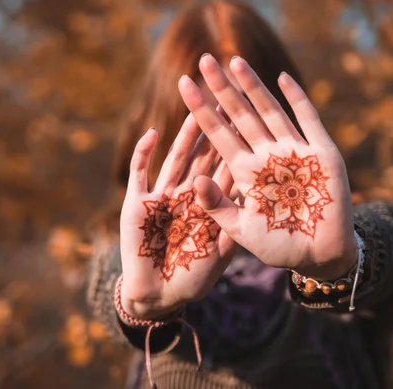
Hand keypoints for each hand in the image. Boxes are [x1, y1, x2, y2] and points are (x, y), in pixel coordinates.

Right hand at [119, 113, 235, 319]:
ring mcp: (161, 195)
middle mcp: (186, 194)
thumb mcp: (222, 253)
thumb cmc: (192, 278)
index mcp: (208, 204)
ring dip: (184, 134)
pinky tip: (153, 133)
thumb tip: (256, 199)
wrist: (159, 295)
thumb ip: (235, 227)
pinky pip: (139, 173)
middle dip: (214, 127)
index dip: (236, 143)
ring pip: (175, 157)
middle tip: (226, 98)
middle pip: (203, 154)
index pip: (226, 166)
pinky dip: (144, 153)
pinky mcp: (137, 202)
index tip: (248, 118)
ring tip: (194, 106)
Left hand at [179, 54, 356, 279]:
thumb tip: (194, 181)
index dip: (201, 109)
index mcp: (245, 172)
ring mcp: (293, 151)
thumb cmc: (278, 246)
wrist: (319, 257)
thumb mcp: (240, 230)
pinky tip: (282, 78)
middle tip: (203, 59)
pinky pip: (308, 120)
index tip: (183, 84)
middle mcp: (266, 156)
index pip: (217, 134)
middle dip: (222, 88)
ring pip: (268, 111)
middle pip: (240, 115)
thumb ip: (217, 206)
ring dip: (252, 86)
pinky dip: (297, 99)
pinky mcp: (322, 153)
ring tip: (234, 61)